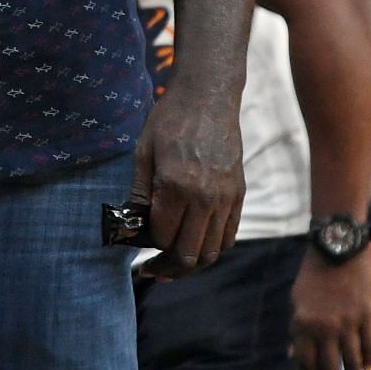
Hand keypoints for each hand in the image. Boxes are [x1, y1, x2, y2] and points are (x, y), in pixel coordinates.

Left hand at [131, 90, 244, 278]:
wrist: (208, 98)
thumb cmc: (169, 120)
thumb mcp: (143, 152)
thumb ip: (140, 193)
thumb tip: (131, 226)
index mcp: (176, 186)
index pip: (163, 236)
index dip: (146, 247)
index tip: (134, 251)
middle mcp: (205, 198)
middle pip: (190, 254)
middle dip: (168, 268)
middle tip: (150, 271)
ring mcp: (226, 199)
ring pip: (212, 251)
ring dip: (191, 265)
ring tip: (171, 266)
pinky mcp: (239, 196)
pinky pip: (228, 236)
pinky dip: (212, 248)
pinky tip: (193, 246)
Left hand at [291, 252, 370, 369]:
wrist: (337, 251)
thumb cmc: (312, 277)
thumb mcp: (296, 300)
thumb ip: (297, 329)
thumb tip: (294, 356)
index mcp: (302, 322)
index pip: (305, 361)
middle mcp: (324, 326)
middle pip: (329, 366)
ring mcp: (348, 323)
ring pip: (352, 362)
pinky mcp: (367, 317)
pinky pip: (370, 347)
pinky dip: (368, 361)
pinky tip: (365, 367)